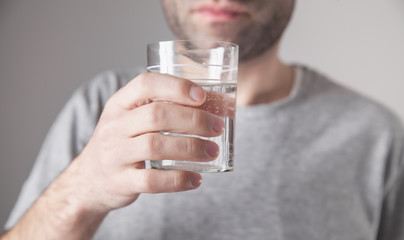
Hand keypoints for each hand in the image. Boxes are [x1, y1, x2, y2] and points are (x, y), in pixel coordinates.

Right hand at [64, 72, 224, 213]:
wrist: (90, 180)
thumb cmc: (122, 142)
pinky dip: (178, 180)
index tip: (202, 96)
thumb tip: (217, 104)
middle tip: (217, 127)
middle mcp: (114, 126)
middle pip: (156, 115)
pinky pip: (151, 181)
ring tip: (212, 150)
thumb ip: (164, 108)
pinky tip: (196, 179)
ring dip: (191, 148)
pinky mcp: (121, 182)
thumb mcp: (132, 118)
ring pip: (155, 146)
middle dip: (193, 119)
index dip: (176, 87)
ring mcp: (115, 155)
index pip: (146, 85)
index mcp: (119, 104)